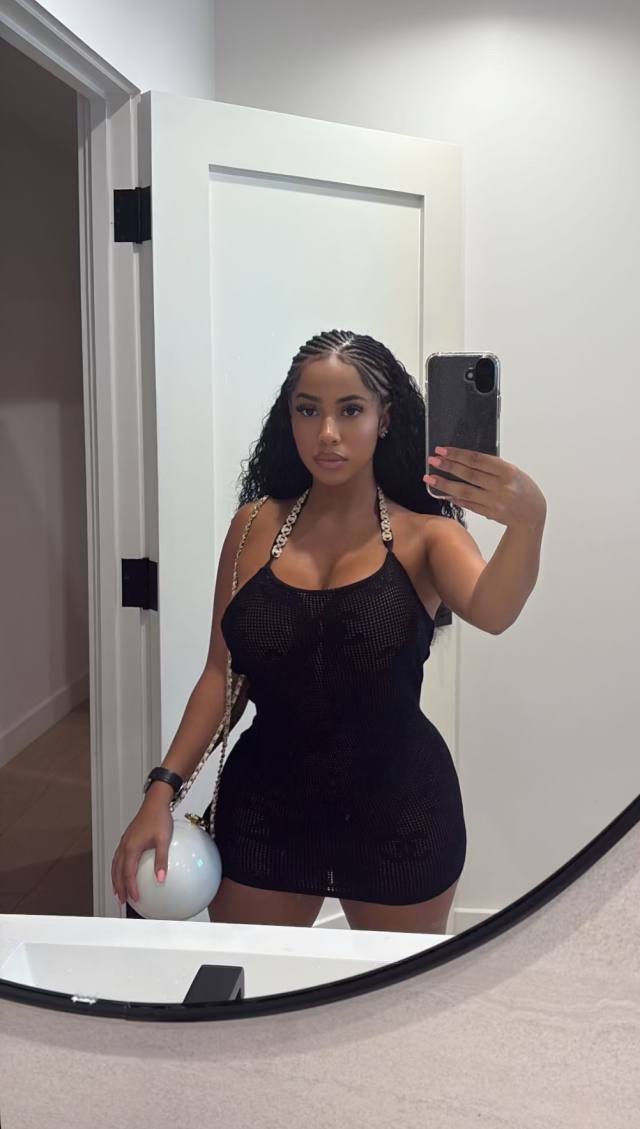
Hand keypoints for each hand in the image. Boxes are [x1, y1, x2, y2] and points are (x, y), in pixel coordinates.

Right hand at [111, 800, 173, 906]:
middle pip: (117, 871)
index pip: (128, 873)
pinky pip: (118, 857)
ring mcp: (124, 841)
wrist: (155, 802)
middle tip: (121, 899)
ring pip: (115, 864)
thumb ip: (162, 860)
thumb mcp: (164, 840)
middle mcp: (125, 845)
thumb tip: (161, 878)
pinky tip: (124, 871)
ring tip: (118, 890)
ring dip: (116, 878)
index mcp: (132, 847)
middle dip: (118, 886)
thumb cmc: (159, 817)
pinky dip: (118, 868)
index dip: (130, 887)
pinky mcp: (127, 838)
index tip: (134, 898)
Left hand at [424, 446, 546, 530]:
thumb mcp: (513, 472)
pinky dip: (455, 498)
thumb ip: (492, 467)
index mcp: (508, 471)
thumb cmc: (523, 488)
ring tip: (430, 478)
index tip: (442, 450)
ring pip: (464, 491)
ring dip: (445, 484)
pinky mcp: (489, 513)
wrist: (532, 514)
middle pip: (469, 474)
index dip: (458, 454)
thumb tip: (465, 460)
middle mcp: (500, 487)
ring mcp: (494, 501)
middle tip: (432, 460)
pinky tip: (443, 493)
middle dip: (448, 466)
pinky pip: (468, 504)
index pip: (478, 460)